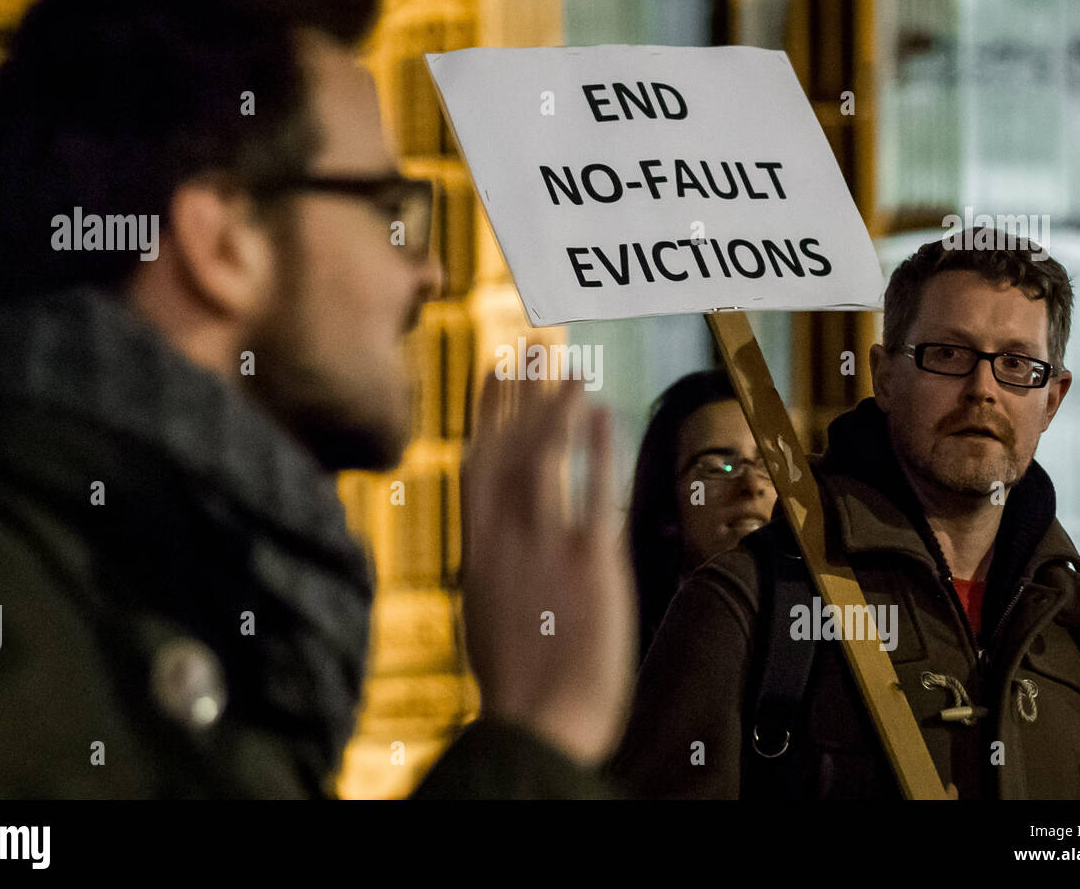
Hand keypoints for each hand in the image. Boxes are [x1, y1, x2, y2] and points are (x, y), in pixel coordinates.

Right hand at [459, 372, 635, 765]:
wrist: (539, 731)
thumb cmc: (517, 688)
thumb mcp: (488, 621)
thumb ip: (494, 574)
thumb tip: (495, 550)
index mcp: (477, 554)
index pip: (477, 466)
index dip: (487, 415)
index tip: (494, 375)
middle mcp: (504, 540)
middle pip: (506, 448)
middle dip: (516, 395)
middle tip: (529, 348)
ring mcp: (545, 547)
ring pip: (545, 458)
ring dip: (556, 408)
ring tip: (568, 367)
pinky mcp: (591, 563)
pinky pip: (594, 489)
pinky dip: (597, 447)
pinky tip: (602, 412)